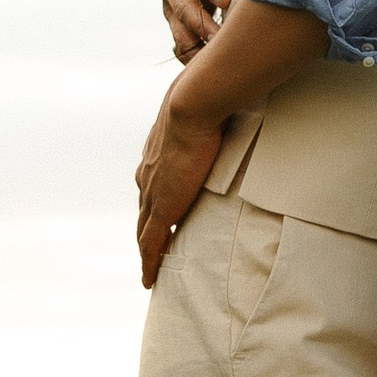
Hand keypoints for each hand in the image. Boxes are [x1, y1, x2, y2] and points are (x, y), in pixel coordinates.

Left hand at [136, 82, 225, 288]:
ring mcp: (152, 191)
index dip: (155, 202)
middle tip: (153, 248)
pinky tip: (150, 279)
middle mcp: (148, 173)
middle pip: (144, 209)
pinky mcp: (162, 207)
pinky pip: (151, 243)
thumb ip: (216, 112)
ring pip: (144, 228)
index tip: (159, 215)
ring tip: (153, 266)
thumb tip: (232, 96)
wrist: (194, 105)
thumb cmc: (206, 98)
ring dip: (148, 248)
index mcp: (158, 152)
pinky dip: (149, 261)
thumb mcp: (209, 108)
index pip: (152, 185)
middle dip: (147, 229)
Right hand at [157, 0, 227, 61]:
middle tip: (221, 38)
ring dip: (195, 46)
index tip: (226, 1)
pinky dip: (192, 57)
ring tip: (214, 60)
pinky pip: (180, 44)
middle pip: (181, 6)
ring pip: (178, 29)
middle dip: (202, 23)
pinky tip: (207, 70)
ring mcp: (171, 4)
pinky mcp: (177, 21)